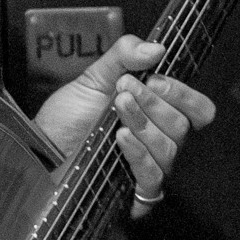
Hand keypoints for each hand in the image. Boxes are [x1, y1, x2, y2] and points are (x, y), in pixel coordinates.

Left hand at [36, 35, 216, 206]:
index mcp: (160, 116)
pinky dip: (138, 153)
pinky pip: (152, 176)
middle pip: (182, 127)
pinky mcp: (134, 192)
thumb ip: (125, 56)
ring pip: (169, 149)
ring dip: (143, 123)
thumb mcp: (95, 78)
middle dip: (155, 104)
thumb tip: (157, 48)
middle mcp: (161, 142)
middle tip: (124, 90)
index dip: (183, 94)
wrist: (41, 148)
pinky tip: (120, 136)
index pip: (198, 110)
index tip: (155, 78)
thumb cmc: (69, 117)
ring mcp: (150, 168)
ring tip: (117, 107)